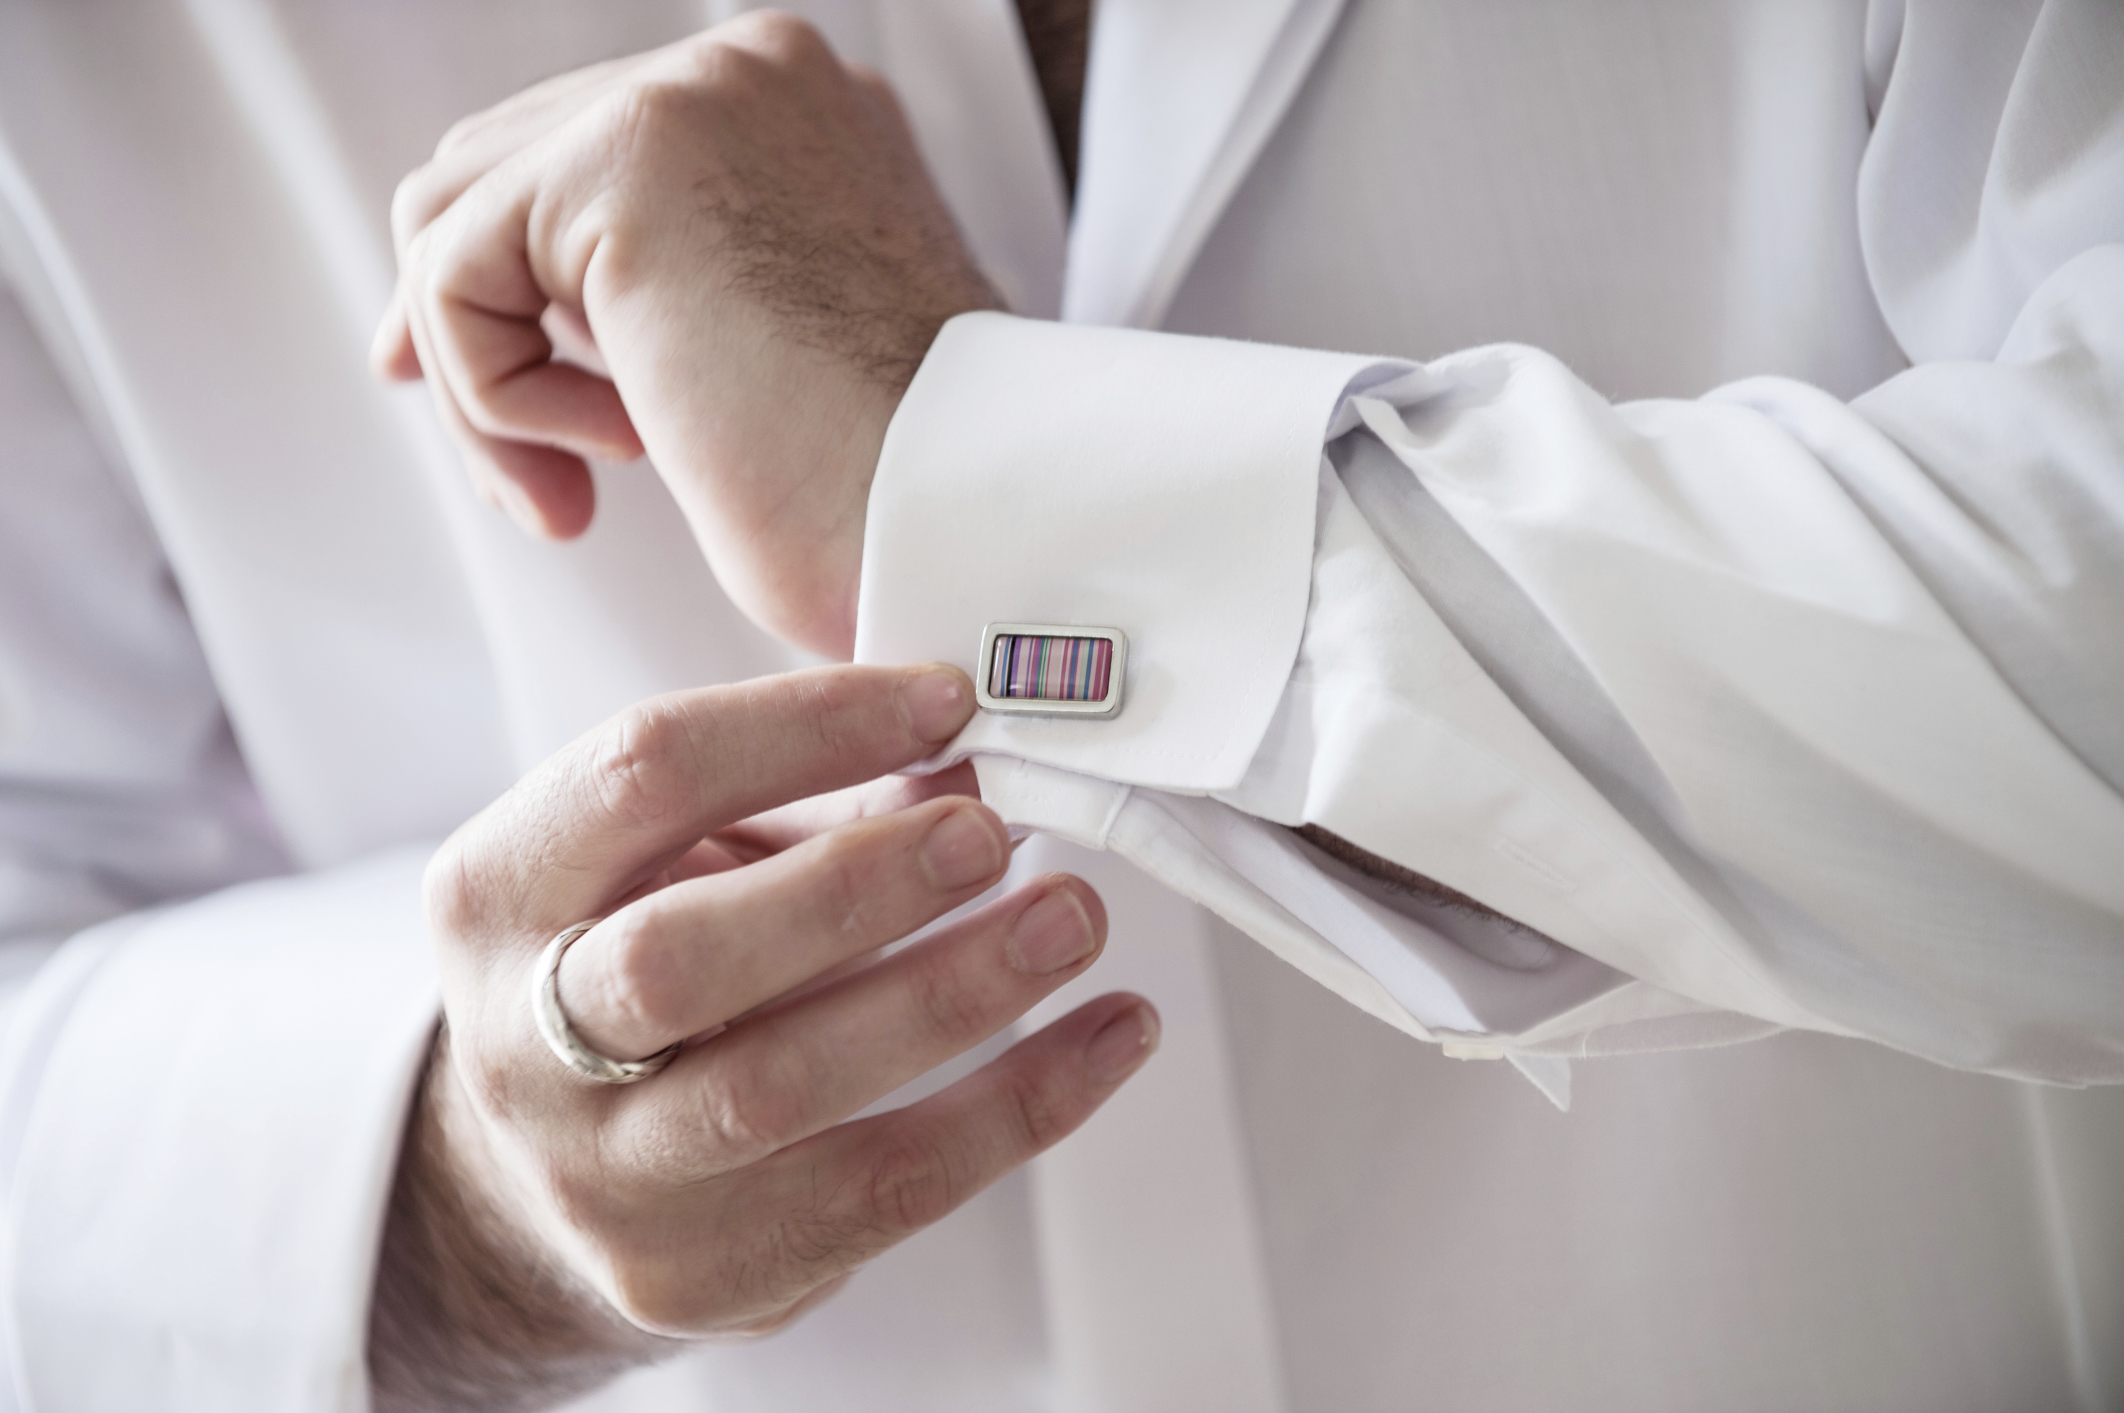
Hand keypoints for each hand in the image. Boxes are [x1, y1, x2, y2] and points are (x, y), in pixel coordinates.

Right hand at [368, 664, 1155, 1409]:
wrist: (552, 1164)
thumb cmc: (638, 959)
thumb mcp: (683, 855)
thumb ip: (814, 801)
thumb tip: (974, 762)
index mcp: (502, 889)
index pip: (644, 773)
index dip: (807, 724)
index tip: (946, 700)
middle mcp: (519, 1040)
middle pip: (682, 955)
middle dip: (856, 886)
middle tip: (991, 834)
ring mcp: (601, 1173)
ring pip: (781, 1089)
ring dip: (953, 994)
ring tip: (1070, 919)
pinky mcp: (696, 1273)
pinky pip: (881, 1190)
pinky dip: (1018, 1108)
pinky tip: (1107, 1035)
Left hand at [373, 14, 997, 656]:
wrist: (961, 519)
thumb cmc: (888, 489)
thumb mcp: (773, 351)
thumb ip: (673, 285)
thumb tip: (508, 296)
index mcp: (796, 110)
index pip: (580, 158)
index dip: (512, 288)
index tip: (515, 413)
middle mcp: (748, 73)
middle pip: (496, 170)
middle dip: (474, 331)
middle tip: (529, 478)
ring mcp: (691, 97)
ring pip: (457, 223)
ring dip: (490, 389)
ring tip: (578, 495)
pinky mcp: (624, 159)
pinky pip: (455, 280)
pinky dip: (498, 401)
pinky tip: (617, 464)